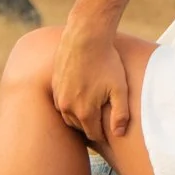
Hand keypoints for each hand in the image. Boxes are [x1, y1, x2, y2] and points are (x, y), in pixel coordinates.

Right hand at [51, 19, 130, 145]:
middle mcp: (68, 108)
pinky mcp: (54, 85)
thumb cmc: (106, 62)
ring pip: (68, 117)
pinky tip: (80, 98)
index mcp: (85, 112)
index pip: (94, 135)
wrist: (85, 38)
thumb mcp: (120, 88)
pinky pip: (61, 104)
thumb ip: (121, 114)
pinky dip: (70, 105)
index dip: (104, 135)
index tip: (111, 132)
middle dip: (91, 127)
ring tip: (91, 112)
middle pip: (80, 127)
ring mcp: (59, 96)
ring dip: (79, 117)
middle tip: (102, 123)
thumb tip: (119, 134)